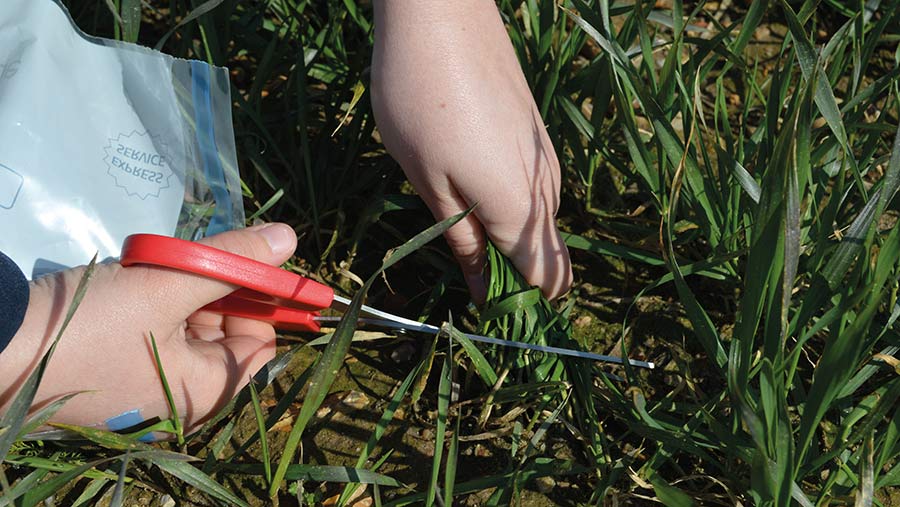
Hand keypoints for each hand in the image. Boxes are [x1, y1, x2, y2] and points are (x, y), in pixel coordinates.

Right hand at [0, 223, 296, 431]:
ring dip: (182, 295)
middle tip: (194, 258)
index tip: (251, 262)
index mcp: (202, 395)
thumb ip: (233, 261)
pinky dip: (152, 308)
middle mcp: (177, 402)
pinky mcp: (111, 378)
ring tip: (157, 268)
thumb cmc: (90, 323)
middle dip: (217, 293)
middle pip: (222, 340)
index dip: (264, 303)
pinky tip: (133, 283)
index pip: (259, 349)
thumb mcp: (168, 284)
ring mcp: (141, 393)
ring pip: (185, 334)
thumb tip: (288, 239)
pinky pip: (150, 340)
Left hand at [371, 0, 572, 301]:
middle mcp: (546, 188)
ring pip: (546, 224)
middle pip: (552, 256)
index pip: (542, 278)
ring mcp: (546, 157)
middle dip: (519, 279)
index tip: (483, 307)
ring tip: (467, 233)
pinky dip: (517, 210)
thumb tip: (484, 291)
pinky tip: (480, 194)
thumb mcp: (429, 181)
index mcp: (519, 209)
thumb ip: (463, 240)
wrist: (442, 12)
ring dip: (516, 243)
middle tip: (470, 273)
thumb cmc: (420, 99)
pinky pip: (539, 192)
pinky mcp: (537, 135)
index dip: (517, 303)